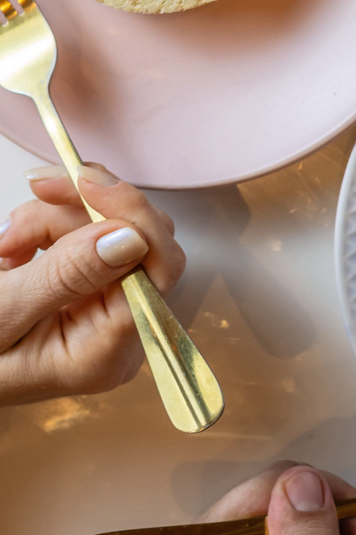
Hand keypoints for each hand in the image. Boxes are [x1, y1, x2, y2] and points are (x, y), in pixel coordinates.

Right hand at [0, 162, 183, 401]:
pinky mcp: (90, 287)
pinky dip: (49, 225)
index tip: (86, 180)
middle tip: (37, 191)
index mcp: (108, 353)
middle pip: (138, 238)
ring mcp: (108, 308)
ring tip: (6, 241)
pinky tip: (14, 247)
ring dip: (53, 217)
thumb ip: (66, 275)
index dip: (132, 214)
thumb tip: (131, 237)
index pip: (160, 270)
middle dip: (83, 208)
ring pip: (110, 226)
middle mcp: (121, 332)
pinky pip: (89, 233)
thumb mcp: (3, 314)